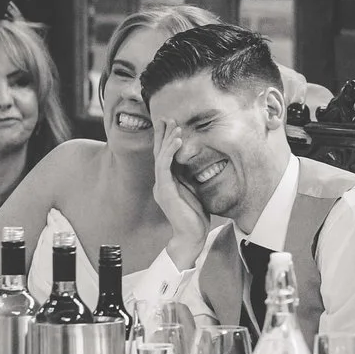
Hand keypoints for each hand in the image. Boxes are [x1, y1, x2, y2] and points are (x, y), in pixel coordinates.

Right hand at [151, 123, 211, 262]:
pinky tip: (177, 140)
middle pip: (159, 153)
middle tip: (166, 117)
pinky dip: (170, 151)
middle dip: (162, 134)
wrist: (191, 236)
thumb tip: (195, 163)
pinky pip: (164, 166)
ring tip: (174, 125)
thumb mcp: (194, 191)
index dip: (166, 140)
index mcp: (167, 183)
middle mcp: (161, 183)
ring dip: (167, 139)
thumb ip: (189, 177)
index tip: (171, 124)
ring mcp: (161, 186)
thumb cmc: (194, 217)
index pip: (164, 157)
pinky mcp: (164, 190)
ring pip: (161, 157)